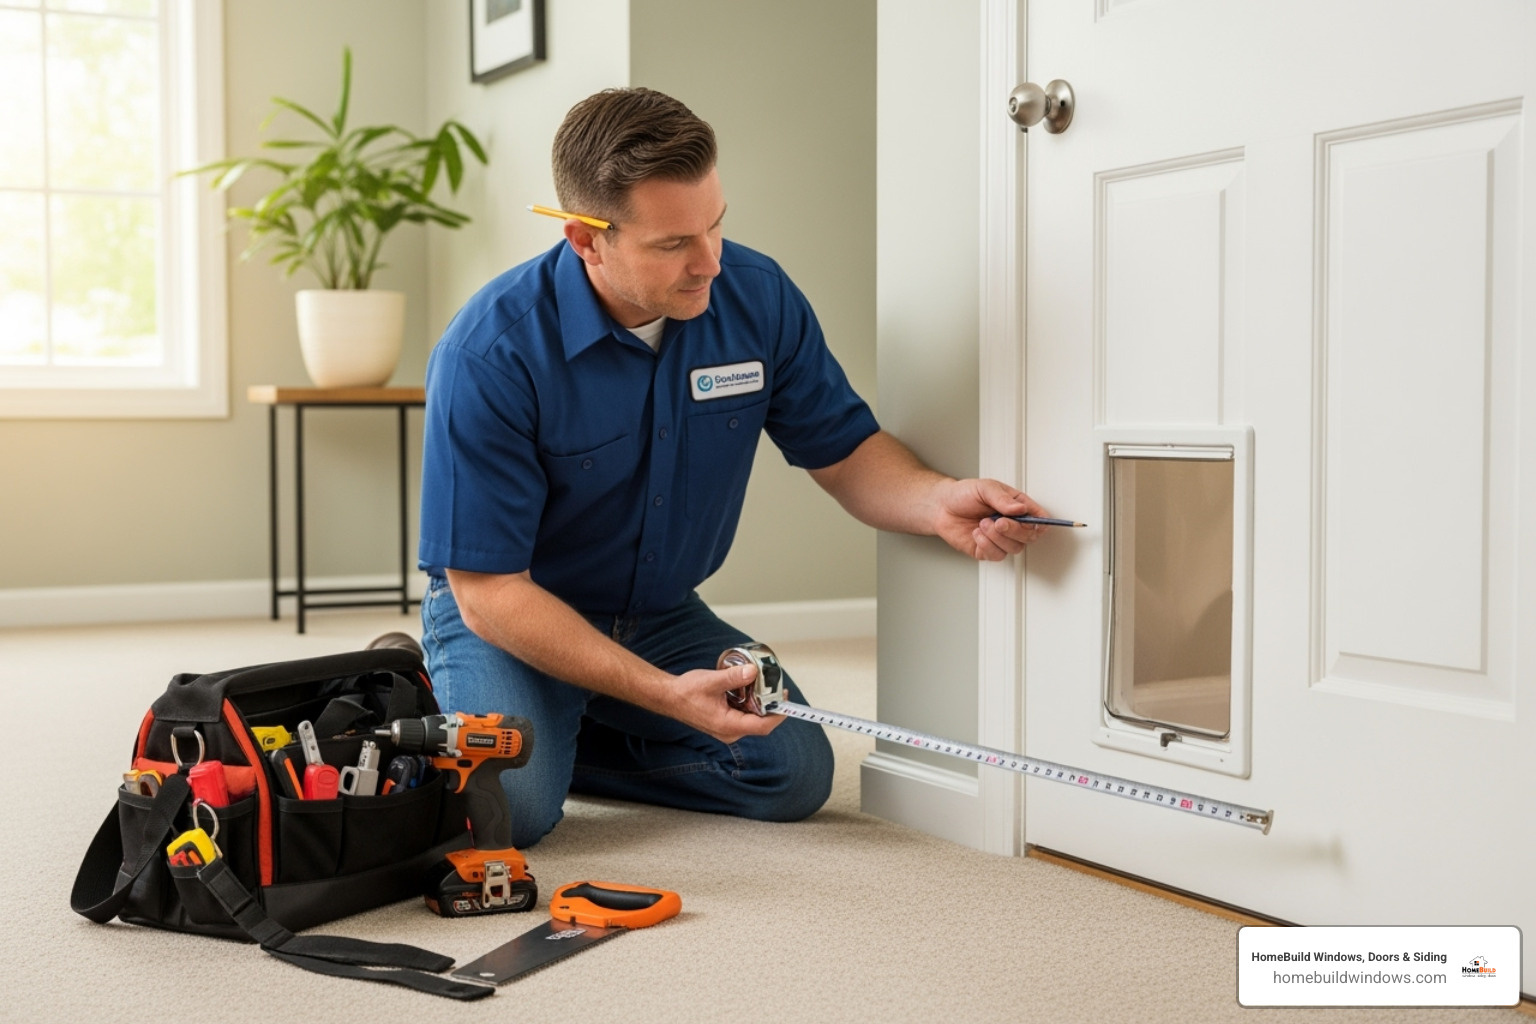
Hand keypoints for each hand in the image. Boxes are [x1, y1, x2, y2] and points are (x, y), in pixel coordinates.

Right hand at [659, 662, 784, 743]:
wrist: (669, 697)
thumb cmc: (686, 693)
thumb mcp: (712, 681)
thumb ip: (734, 677)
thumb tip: (753, 671)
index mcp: (728, 726)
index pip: (763, 726)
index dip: (778, 714)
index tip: (784, 699)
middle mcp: (729, 732)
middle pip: (760, 723)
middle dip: (770, 705)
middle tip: (774, 687)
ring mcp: (727, 728)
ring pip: (752, 718)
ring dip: (759, 703)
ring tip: (761, 684)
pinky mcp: (724, 722)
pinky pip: (743, 715)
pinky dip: (748, 702)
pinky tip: (746, 688)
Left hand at [933, 477, 1051, 560]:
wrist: (941, 507)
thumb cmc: (964, 495)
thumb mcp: (985, 488)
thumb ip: (1002, 498)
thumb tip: (1020, 509)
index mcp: (1017, 507)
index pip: (1039, 518)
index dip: (1041, 523)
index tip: (1034, 523)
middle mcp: (1012, 525)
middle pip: (1029, 537)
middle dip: (1015, 530)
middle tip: (999, 521)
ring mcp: (1001, 539)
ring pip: (1014, 548)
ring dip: (997, 537)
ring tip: (982, 523)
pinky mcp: (988, 551)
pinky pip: (997, 555)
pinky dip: (986, 544)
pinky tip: (976, 533)